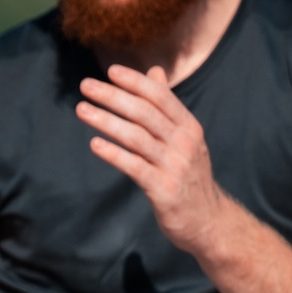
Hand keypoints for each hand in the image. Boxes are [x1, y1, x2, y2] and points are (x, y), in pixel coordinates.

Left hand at [77, 64, 230, 250]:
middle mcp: (184, 143)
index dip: (135, 81)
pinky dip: (114, 154)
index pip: (160, 96)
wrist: (209, 221)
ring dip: (106, 121)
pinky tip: (95, 145)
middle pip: (144, 112)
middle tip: (85, 86)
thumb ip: (168, 106)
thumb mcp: (185, 138)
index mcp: (188, 127)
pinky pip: (135, 167)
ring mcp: (175, 167)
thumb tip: (155, 71)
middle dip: (113, 96)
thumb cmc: (190, 176)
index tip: (110, 71)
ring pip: (136, 137)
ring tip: (82, 110)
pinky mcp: (164, 190)